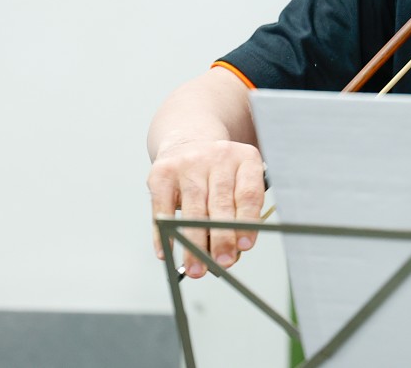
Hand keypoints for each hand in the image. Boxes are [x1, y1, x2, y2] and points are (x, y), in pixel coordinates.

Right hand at [148, 139, 264, 277]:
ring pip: (193, 210)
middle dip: (221, 238)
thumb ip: (240, 212)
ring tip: (197, 269)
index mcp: (245, 158)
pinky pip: (163, 209)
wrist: (189, 141)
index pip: (248, 193)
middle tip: (221, 263)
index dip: (247, 221)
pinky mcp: (162, 173)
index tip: (245, 246)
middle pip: (221, 204)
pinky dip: (164, 234)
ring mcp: (189, 164)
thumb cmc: (220, 172)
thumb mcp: (239, 180)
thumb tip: (233, 252)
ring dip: (194, 244)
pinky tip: (166, 252)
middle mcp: (218, 157)